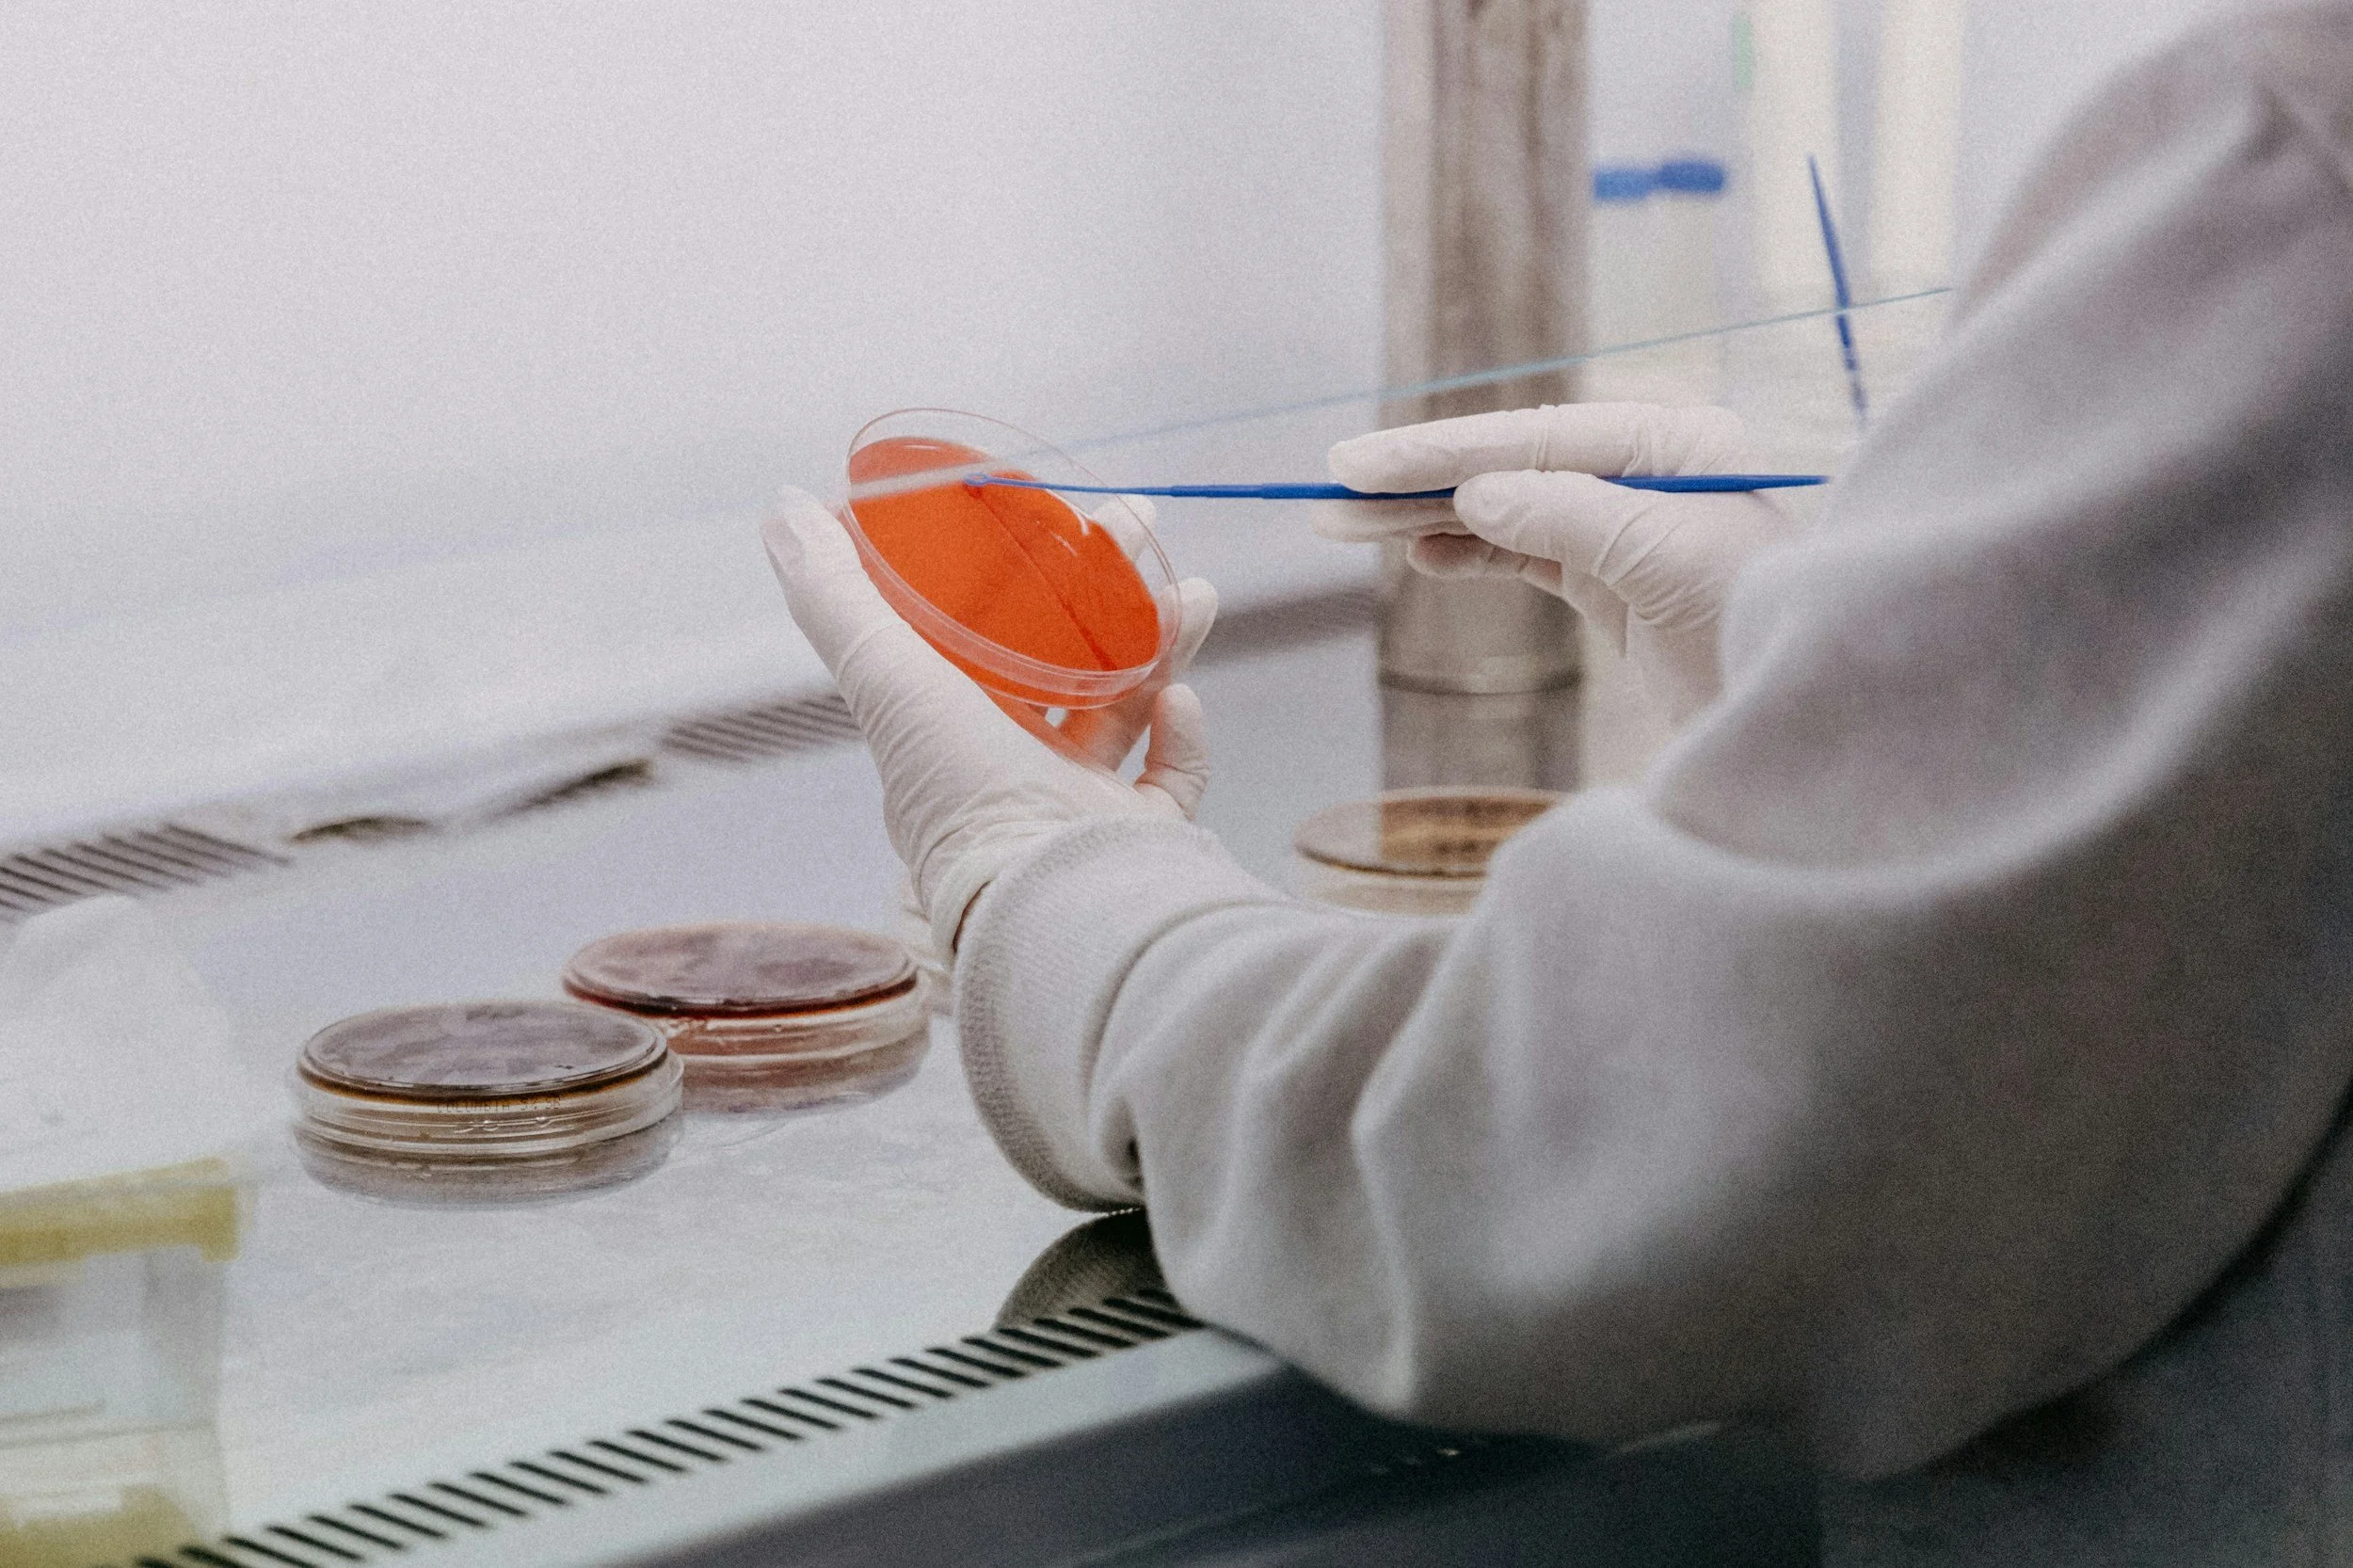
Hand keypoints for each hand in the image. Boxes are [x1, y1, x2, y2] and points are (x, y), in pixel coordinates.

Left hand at [764, 487, 1216, 955]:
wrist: (1058, 899)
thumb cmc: (966, 796)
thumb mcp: (888, 678)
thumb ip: (835, 596)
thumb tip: (785, 506)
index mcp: (949, 733)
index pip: (982, 635)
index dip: (1014, 571)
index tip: (1047, 513)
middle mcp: (1011, 769)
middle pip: (1063, 656)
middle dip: (1104, 585)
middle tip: (1136, 523)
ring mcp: (1080, 807)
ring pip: (1127, 704)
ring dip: (1159, 640)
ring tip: (1193, 592)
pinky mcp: (1141, 837)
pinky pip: (1171, 776)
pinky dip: (1181, 736)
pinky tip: (1181, 698)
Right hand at [1311, 403, 1797, 721]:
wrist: (1817, 721)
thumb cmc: (1763, 622)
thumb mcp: (1664, 557)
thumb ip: (1566, 515)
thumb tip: (1474, 494)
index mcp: (1674, 441)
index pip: (1534, 436)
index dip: (1441, 450)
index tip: (1360, 463)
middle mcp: (1649, 472)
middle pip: (1512, 466)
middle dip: (1420, 481)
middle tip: (1331, 494)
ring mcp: (1630, 526)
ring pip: (1509, 511)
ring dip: (1430, 519)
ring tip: (1349, 529)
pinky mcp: (1620, 581)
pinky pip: (1528, 555)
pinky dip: (1472, 555)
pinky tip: (1421, 554)